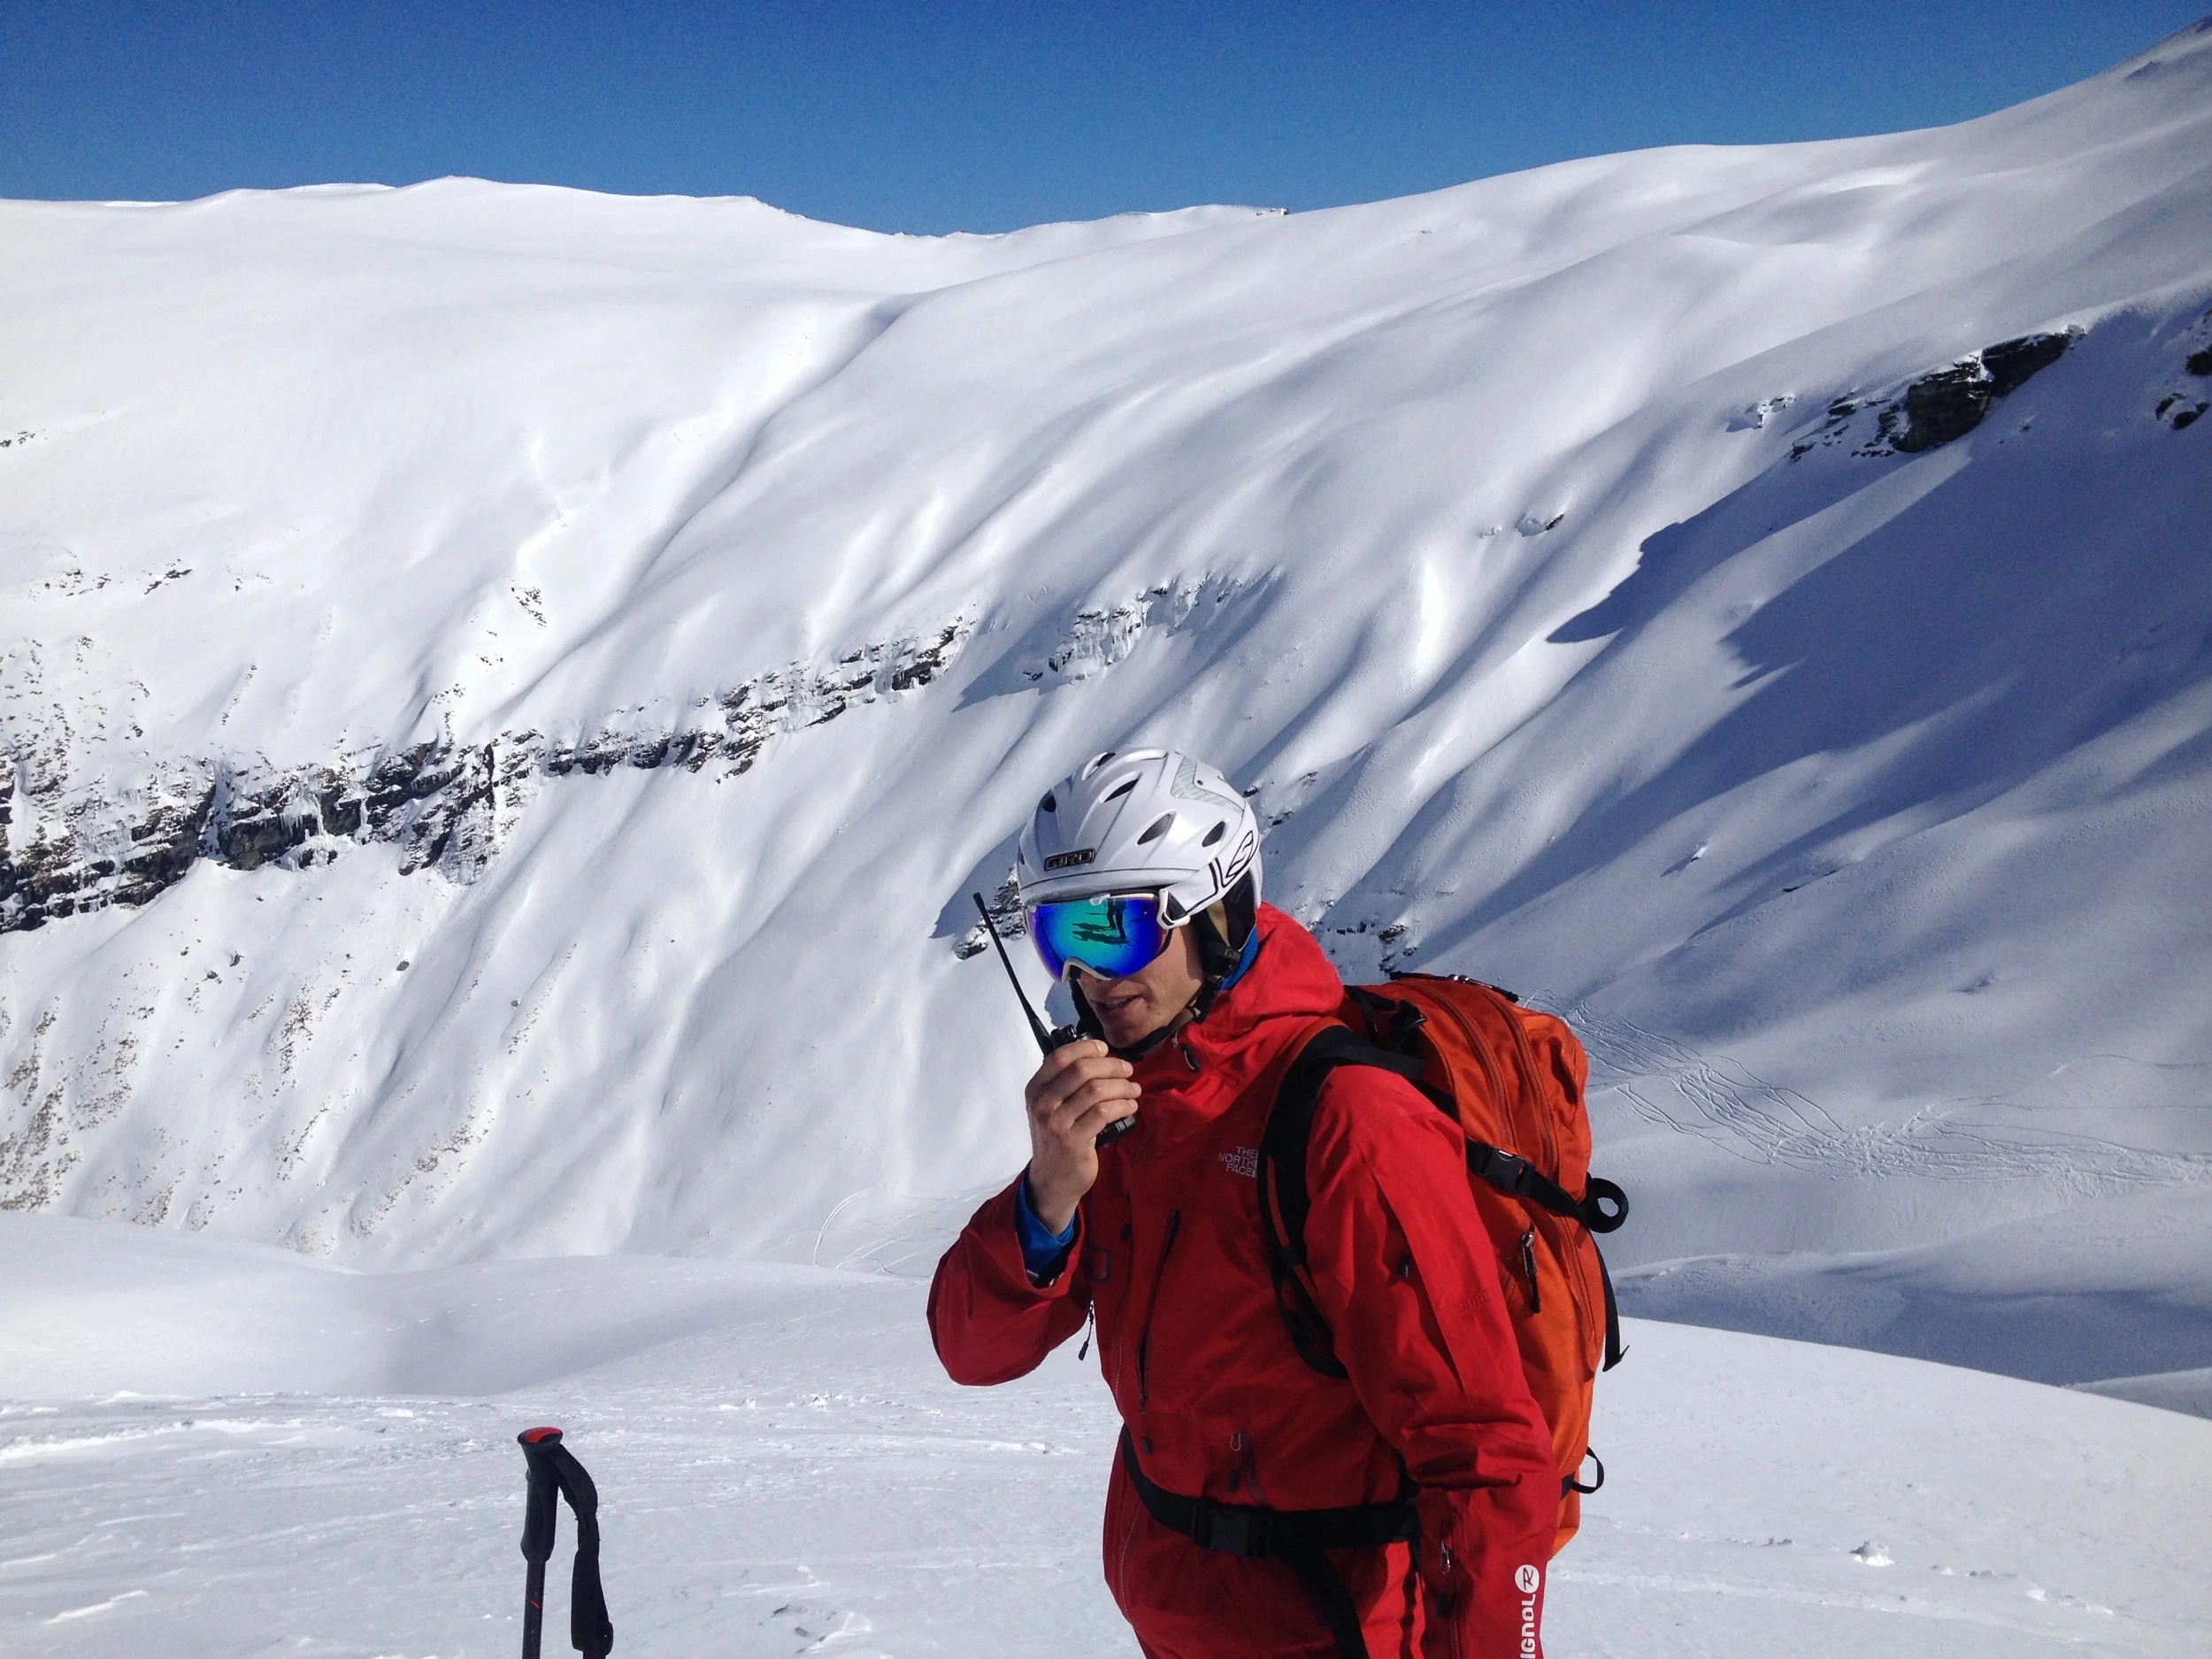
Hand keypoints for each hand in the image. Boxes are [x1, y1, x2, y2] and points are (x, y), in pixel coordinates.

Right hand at [1024, 1040, 1138, 1231]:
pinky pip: (1104, 1112)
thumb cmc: (1057, 1137)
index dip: (1086, 1048)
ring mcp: (1056, 1123)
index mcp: (1035, 1089)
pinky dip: (1123, 1105)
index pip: (1060, 1056)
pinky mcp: (1074, 1141)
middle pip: (1082, 1070)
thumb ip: (1065, 1082)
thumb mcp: (1050, 1107)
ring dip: (1122, 1086)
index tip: (1105, 1049)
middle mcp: (1042, 1104)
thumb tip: (1097, 1053)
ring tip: (1133, 1090)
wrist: (1052, 1179)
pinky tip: (1130, 1107)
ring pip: (1096, 1090)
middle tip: (1128, 1070)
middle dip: (1111, 1066)